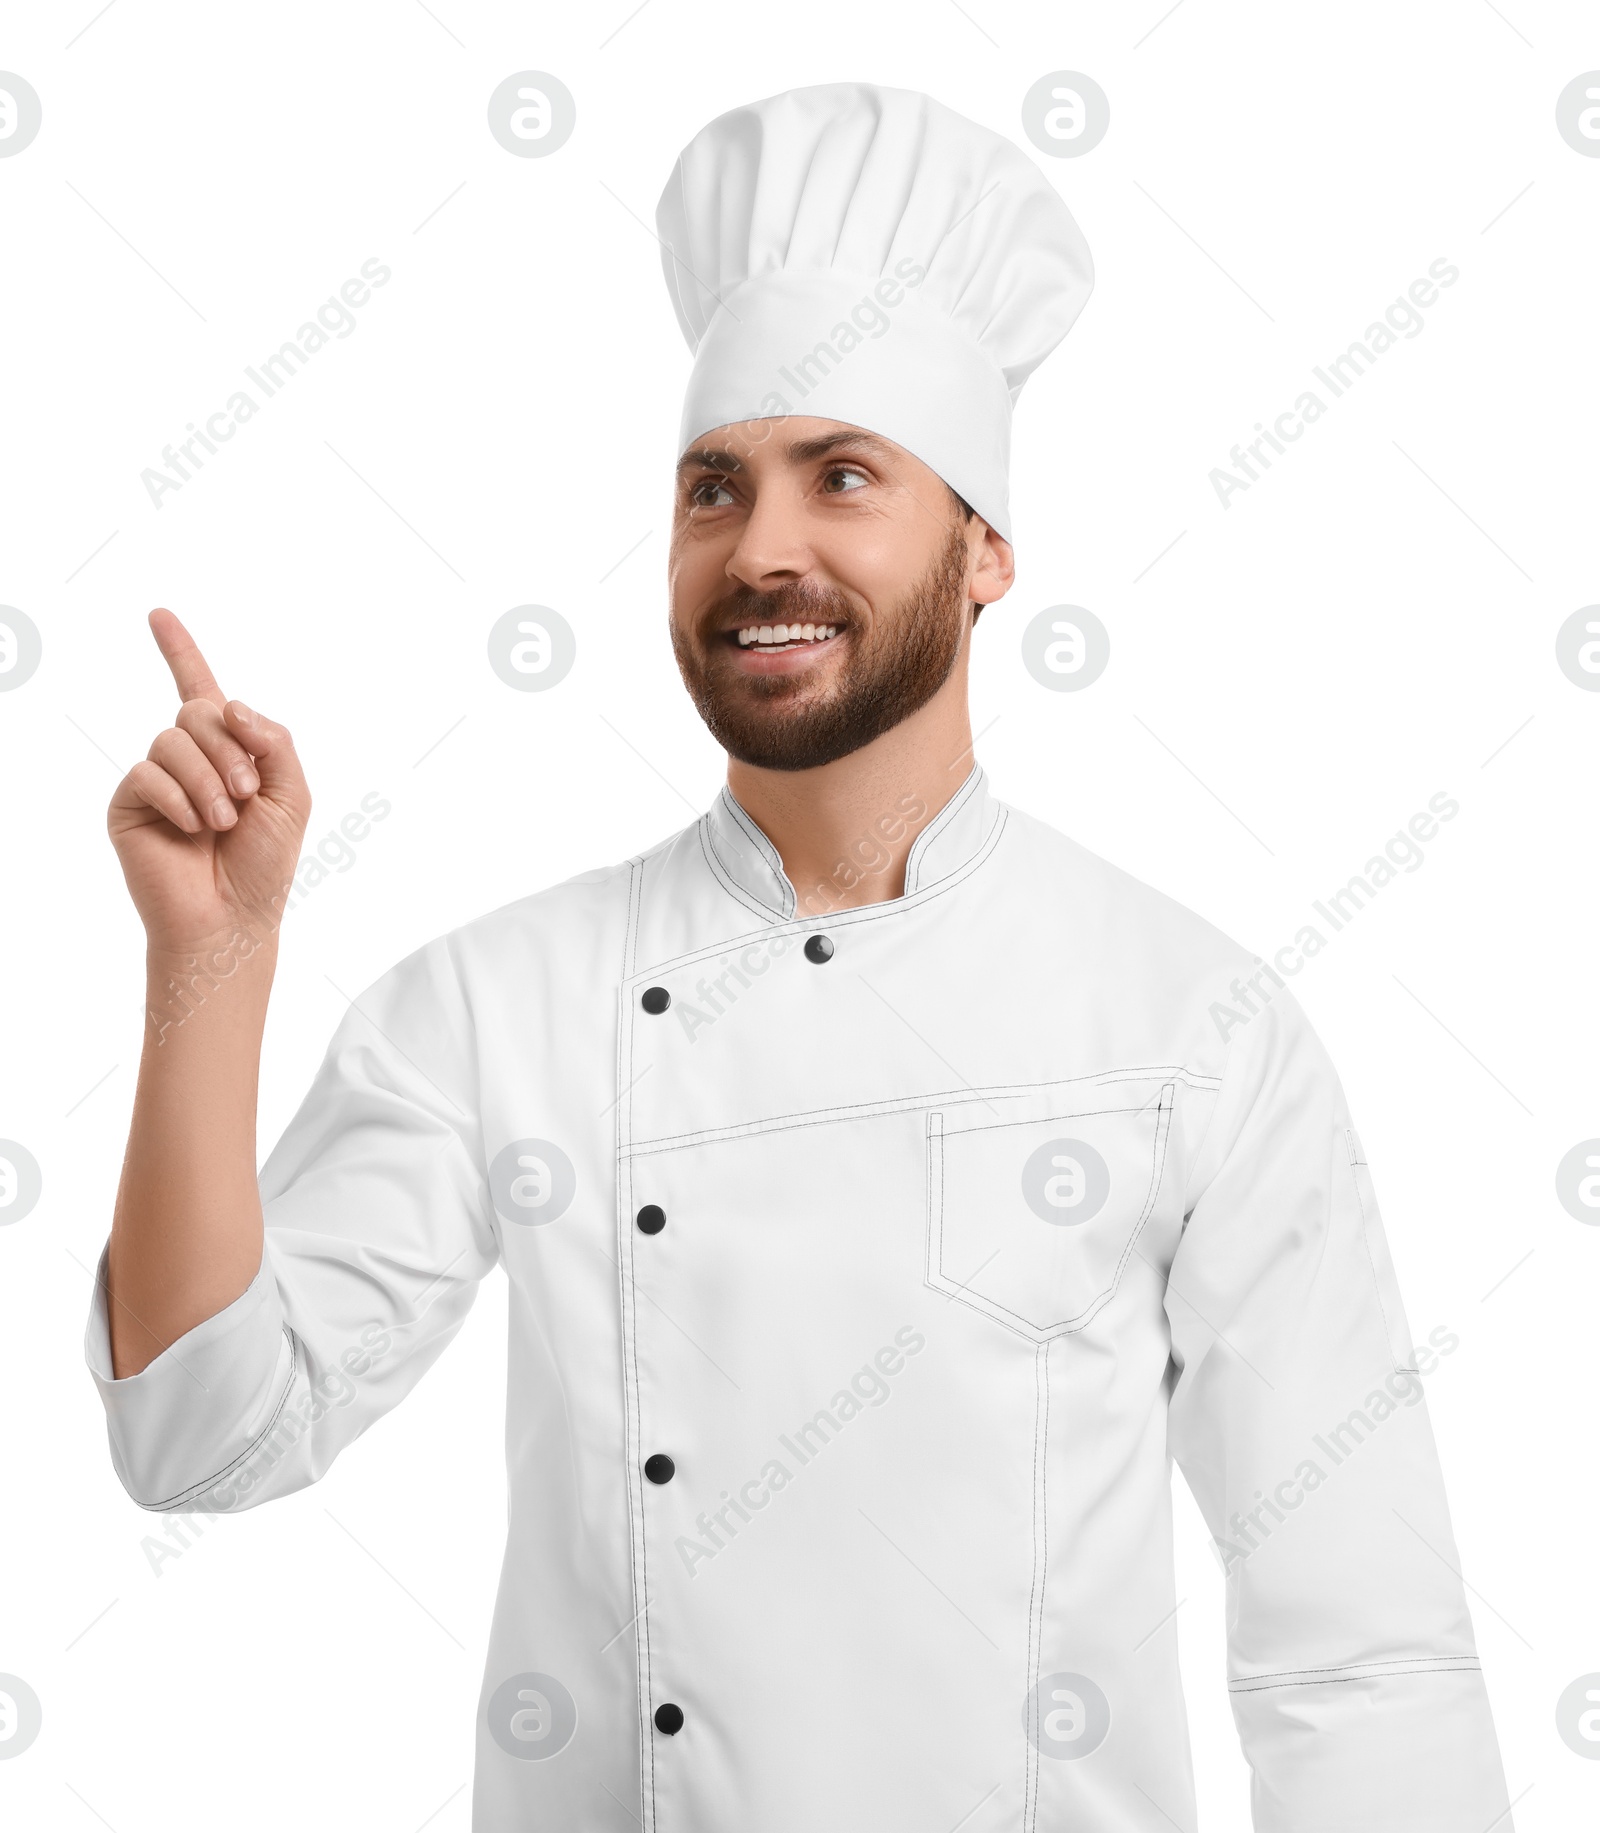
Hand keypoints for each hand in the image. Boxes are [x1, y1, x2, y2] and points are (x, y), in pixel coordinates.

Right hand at [108, 609, 311, 957]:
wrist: (232, 918)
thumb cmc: (264, 863)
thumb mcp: (292, 794)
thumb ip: (273, 740)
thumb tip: (229, 704)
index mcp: (227, 751)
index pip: (201, 689)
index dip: (180, 650)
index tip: (158, 614)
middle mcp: (187, 758)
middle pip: (197, 708)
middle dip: (230, 748)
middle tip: (246, 796)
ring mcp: (155, 778)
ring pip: (174, 738)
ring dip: (209, 780)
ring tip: (222, 823)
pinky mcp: (129, 802)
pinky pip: (147, 771)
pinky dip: (179, 799)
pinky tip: (192, 830)